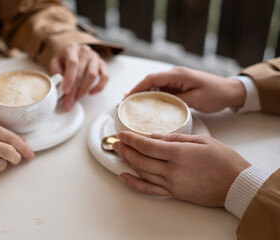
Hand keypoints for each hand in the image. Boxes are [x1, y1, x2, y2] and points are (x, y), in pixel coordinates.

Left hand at [50, 43, 108, 109]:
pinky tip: (91, 93)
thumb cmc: (65, 58)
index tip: (65, 91)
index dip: (69, 78)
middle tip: (69, 102)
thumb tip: (60, 82)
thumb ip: (56, 70)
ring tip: (77, 98)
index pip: (72, 63)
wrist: (75, 51)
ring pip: (93, 75)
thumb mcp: (56, 61)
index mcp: (72, 49)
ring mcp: (95, 58)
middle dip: (74, 90)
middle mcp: (85, 52)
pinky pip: (105, 77)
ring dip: (84, 90)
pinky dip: (99, 87)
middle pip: (81, 73)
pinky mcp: (102, 64)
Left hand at [113, 131, 250, 206]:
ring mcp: (172, 183)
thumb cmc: (224, 160)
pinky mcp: (174, 193)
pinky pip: (150, 189)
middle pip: (141, 159)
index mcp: (179, 153)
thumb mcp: (201, 140)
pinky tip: (124, 177)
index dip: (132, 139)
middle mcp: (172, 170)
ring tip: (119, 153)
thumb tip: (155, 136)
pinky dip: (135, 183)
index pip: (148, 145)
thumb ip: (176, 138)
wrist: (237, 184)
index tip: (122, 134)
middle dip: (126, 149)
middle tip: (116, 142)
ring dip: (128, 162)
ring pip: (143, 173)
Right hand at [129, 66, 245, 112]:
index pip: (152, 78)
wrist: (230, 91)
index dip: (137, 87)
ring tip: (131, 106)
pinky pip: (161, 90)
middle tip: (124, 104)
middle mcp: (174, 74)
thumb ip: (176, 99)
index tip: (127, 98)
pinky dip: (152, 96)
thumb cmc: (216, 94)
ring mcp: (176, 80)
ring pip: (154, 86)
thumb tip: (158, 103)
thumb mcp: (196, 99)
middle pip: (149, 82)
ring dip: (143, 95)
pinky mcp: (178, 85)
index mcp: (178, 75)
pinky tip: (146, 105)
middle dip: (136, 92)